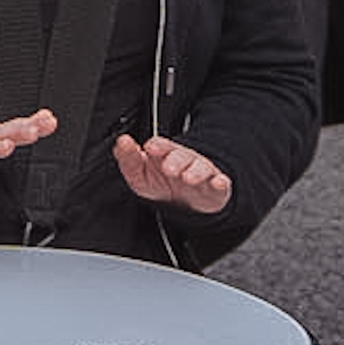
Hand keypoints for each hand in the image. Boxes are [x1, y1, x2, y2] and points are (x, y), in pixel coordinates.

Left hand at [113, 134, 233, 215]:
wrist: (185, 202)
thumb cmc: (161, 182)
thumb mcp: (139, 174)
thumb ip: (128, 159)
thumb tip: (121, 142)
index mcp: (165, 154)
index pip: (161, 146)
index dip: (158, 146)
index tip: (151, 148)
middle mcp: (184, 160)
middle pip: (182, 155)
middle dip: (176, 160)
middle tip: (168, 169)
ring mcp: (201, 172)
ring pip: (201, 167)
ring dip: (196, 171)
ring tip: (188, 178)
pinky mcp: (216, 187)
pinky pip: (221, 182)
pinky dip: (221, 182)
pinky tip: (219, 182)